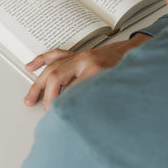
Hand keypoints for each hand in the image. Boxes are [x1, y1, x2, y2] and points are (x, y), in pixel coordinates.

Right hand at [24, 33, 150, 109]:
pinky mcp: (78, 54)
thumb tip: (79, 111)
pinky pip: (55, 56)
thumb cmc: (129, 70)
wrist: (137, 53)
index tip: (58, 115)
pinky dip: (41, 61)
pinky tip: (31, 67)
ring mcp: (79, 56)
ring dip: (38, 83)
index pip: (69, 90)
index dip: (60, 104)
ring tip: (29, 97)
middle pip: (55, 77)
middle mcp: (83, 60)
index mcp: (93, 69)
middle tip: (46, 110)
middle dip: (47, 96)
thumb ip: (95, 98)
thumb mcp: (115, 88)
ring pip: (51, 67)